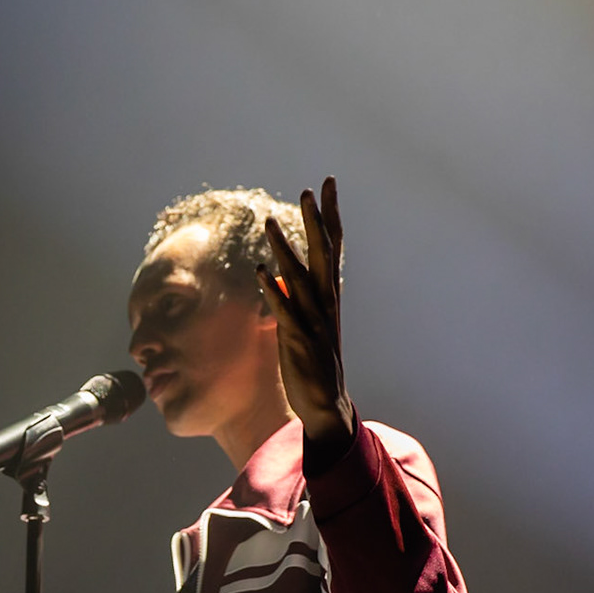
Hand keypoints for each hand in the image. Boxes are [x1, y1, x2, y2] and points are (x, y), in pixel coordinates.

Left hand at [256, 175, 355, 450]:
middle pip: (324, 254)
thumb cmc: (311, 365)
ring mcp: (315, 322)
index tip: (326, 185)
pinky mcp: (300, 342)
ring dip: (285, 250)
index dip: (329, 215)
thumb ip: (292, 298)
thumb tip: (277, 276)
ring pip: (300, 278)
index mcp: (328, 297)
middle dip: (316, 221)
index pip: (333, 247)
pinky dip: (273, 290)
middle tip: (310, 189)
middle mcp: (326, 304)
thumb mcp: (303, 325)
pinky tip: (260, 271)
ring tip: (268, 222)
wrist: (325, 408)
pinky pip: (285, 311)